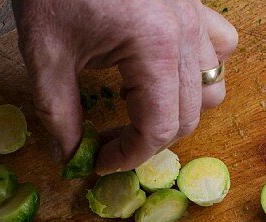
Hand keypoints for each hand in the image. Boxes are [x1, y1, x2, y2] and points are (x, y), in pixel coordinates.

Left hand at [12, 0, 237, 171]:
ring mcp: (195, 17)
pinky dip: (201, 68)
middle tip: (115, 140)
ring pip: (213, 87)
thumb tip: (68, 156)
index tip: (102, 162)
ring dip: (182, 108)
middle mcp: (186, 36)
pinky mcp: (194, 3)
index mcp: (154, 49)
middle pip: (188, 117)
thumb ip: (59, 113)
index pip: (159, 130)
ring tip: (141, 104)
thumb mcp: (45, 51)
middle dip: (151, 139)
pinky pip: (221, 47)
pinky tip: (166, 68)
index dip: (129, 156)